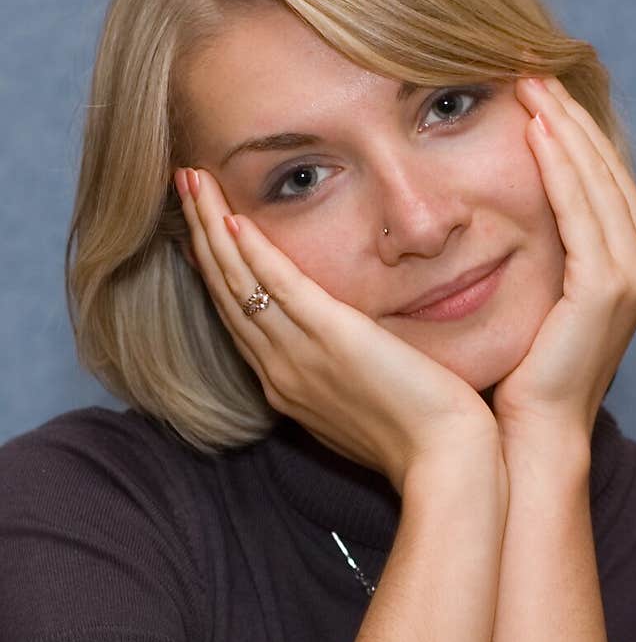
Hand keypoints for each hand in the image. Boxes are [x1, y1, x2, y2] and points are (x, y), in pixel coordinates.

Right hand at [174, 167, 498, 493]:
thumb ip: (345, 371)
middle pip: (225, 291)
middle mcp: (280, 371)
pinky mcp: (333, 339)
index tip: (202, 227)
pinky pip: (280, 287)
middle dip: (201, 233)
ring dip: (212, 226)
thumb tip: (349, 350)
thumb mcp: (367, 401)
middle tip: (184, 183)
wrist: (444, 461)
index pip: (237, 315)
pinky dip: (253, 252)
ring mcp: (301, 357)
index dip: (215, 267)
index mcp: (287, 385)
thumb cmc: (420, 437)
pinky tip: (233, 219)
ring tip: (194, 180)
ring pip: (239, 282)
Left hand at [490, 76, 635, 450]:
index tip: (530, 83)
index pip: (599, 177)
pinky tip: (533, 127)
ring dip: (563, 125)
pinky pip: (581, 210)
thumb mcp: (532, 295)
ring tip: (528, 79)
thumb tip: (495, 204)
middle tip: (528, 61)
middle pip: (603, 167)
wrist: (529, 434)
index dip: (569, 126)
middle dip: (567, 112)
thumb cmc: (518, 373)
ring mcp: (634, 272)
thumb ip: (536, 246)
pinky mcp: (609, 285)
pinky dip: (560, 166)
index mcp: (630, 260)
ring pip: (595, 179)